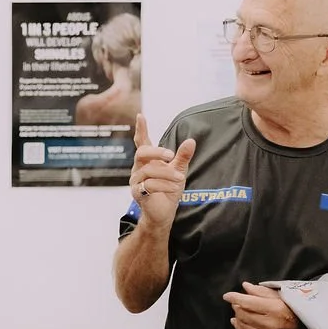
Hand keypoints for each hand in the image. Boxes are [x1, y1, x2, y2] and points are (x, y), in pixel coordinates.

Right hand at [129, 111, 194, 230]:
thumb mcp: (178, 170)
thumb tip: (191, 140)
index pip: (142, 142)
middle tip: (171, 155)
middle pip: (142, 153)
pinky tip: (174, 187)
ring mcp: (136, 181)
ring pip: (149, 170)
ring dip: (167, 173)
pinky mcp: (138, 193)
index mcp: (147, 161)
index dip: (141, 129)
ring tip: (180, 178)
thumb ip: (183, 156)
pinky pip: (149, 185)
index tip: (140, 115)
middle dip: (157, 152)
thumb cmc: (168, 190)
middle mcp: (138, 168)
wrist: (163, 213)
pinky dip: (164, 185)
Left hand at [222, 282, 298, 328]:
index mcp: (274, 308)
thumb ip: (261, 291)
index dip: (235, 298)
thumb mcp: (280, 295)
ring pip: (244, 326)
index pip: (248, 302)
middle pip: (243, 314)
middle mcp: (271, 323)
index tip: (227, 295)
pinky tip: (237, 323)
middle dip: (237, 307)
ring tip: (237, 311)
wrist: (306, 327)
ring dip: (237, 318)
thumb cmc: (293, 307)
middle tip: (236, 302)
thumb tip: (245, 286)